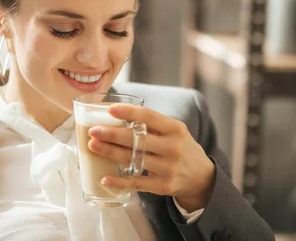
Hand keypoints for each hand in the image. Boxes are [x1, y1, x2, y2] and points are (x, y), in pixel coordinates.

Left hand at [87, 104, 214, 211]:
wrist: (202, 177)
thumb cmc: (180, 147)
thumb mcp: (174, 131)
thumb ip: (152, 124)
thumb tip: (118, 115)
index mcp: (175, 129)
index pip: (150, 117)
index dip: (129, 112)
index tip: (109, 109)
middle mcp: (173, 148)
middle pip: (138, 139)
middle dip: (112, 134)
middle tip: (93, 131)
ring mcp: (169, 168)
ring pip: (134, 159)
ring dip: (111, 153)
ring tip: (93, 146)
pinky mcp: (164, 186)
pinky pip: (137, 183)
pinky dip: (119, 182)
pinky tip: (104, 178)